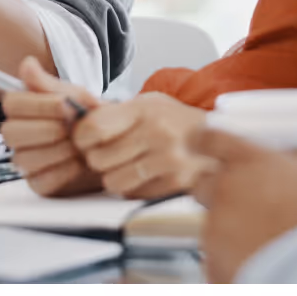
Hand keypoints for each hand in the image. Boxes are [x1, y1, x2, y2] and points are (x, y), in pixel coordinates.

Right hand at [0, 56, 103, 196]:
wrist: (112, 142)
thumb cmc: (88, 115)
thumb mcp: (75, 96)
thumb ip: (49, 84)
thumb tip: (27, 63)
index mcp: (22, 108)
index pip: (12, 104)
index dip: (38, 105)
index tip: (66, 104)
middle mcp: (17, 135)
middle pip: (12, 133)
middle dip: (47, 129)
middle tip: (73, 127)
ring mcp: (25, 161)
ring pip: (25, 158)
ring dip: (57, 150)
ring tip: (80, 144)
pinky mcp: (38, 184)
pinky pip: (41, 181)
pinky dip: (63, 172)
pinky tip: (79, 163)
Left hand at [72, 92, 208, 199]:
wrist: (220, 138)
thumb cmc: (177, 120)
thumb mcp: (148, 103)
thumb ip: (114, 109)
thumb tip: (75, 112)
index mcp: (144, 109)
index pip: (92, 127)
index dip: (82, 136)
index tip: (86, 138)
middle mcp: (155, 133)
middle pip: (97, 159)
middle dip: (97, 159)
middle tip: (108, 153)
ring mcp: (166, 160)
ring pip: (113, 182)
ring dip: (114, 176)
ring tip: (126, 164)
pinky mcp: (174, 183)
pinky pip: (133, 194)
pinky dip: (134, 188)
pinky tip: (145, 174)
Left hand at [189, 127, 296, 283]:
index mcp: (250, 161)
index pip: (209, 138)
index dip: (200, 140)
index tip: (196, 143)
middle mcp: (226, 191)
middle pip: (201, 184)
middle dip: (214, 192)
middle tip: (239, 203)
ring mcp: (217, 230)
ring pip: (211, 226)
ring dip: (230, 232)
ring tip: (262, 245)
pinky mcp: (215, 266)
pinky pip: (217, 261)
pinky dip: (233, 264)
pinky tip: (260, 268)